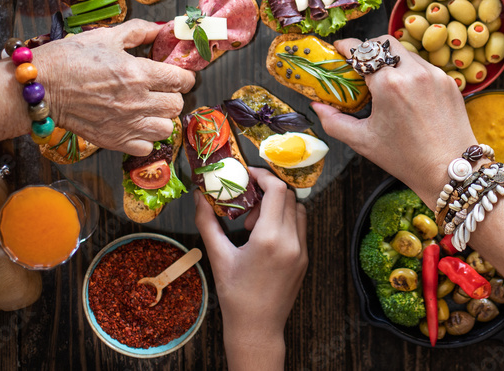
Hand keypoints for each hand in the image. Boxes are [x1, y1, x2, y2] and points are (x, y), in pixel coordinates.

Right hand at [34, 19, 194, 154]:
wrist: (40, 88)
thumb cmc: (69, 59)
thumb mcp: (106, 37)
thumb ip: (138, 32)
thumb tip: (162, 28)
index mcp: (139, 73)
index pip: (182, 80)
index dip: (183, 76)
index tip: (177, 75)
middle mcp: (138, 101)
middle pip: (177, 104)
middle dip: (173, 95)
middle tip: (160, 90)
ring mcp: (127, 124)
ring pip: (166, 128)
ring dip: (162, 118)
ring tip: (149, 109)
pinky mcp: (114, 140)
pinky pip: (147, 147)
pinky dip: (146, 138)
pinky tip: (136, 125)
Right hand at [195, 168, 306, 366]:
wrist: (257, 328)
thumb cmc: (235, 295)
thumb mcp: (218, 257)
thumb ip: (207, 223)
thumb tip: (199, 197)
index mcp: (270, 239)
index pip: (277, 190)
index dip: (263, 176)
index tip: (248, 174)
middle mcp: (291, 241)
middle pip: (289, 197)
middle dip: (267, 192)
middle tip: (246, 203)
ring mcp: (301, 250)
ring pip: (298, 210)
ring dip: (278, 206)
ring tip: (254, 223)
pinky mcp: (305, 258)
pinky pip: (300, 227)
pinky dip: (286, 220)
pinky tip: (265, 235)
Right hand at [312, 36, 475, 205]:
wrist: (449, 170)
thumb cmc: (405, 159)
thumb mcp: (363, 141)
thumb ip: (334, 121)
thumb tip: (317, 106)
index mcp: (388, 84)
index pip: (361, 50)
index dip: (345, 46)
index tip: (338, 49)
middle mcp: (413, 72)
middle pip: (384, 42)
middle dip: (369, 48)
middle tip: (359, 65)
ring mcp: (434, 74)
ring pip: (405, 52)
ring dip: (391, 60)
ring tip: (383, 82)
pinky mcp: (448, 81)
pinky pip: (424, 66)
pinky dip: (410, 72)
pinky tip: (406, 93)